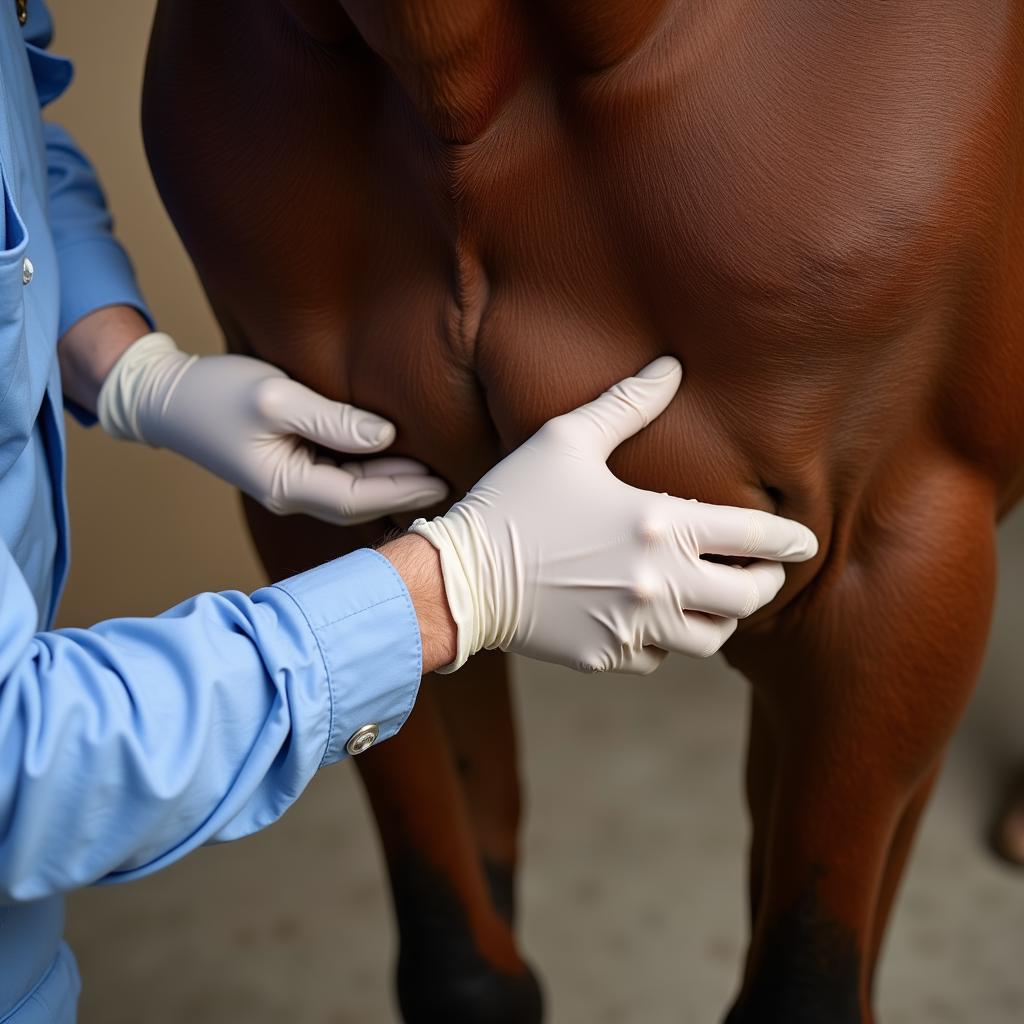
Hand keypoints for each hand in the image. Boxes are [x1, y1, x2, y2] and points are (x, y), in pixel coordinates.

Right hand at [97, 333, 447, 523]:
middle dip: (405, 495)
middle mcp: (289, 494)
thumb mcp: (276, 398)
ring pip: (351, 494)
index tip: (440, 479)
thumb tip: (385, 437)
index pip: (356, 498)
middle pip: (359, 504)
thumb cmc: (216, 393)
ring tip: (435, 476)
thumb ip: (331, 420)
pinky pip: (338, 479)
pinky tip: (396, 463)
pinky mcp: (289, 469)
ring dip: (390, 485)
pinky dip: (369, 474)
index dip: (401, 490)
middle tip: (453, 484)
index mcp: (283, 485)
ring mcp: (288, 484)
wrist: (167, 399)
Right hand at [410, 356, 817, 673]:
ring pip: (711, 639)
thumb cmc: (515, 500)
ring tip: (713, 601)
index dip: (789, 541)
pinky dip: (664, 641)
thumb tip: (671, 365)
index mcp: (660, 525)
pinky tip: (651, 619)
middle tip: (762, 574)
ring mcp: (634, 627)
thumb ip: (627, 404)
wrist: (462, 576)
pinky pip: (658, 657)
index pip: (755, 539)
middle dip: (765, 584)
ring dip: (720, 618)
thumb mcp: (567, 440)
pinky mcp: (607, 656)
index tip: (802, 542)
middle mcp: (659, 583)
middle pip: (747, 597)